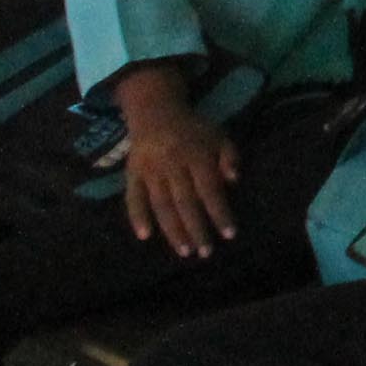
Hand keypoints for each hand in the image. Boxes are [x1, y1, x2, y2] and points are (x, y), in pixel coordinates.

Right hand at [115, 66, 238, 257]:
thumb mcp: (219, 136)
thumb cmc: (194, 130)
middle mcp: (172, 165)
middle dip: (196, 229)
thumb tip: (234, 181)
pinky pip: (132, 197)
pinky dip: (137, 216)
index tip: (229, 234)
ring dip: (172, 230)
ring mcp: (150, 171)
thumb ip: (229, 157)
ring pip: (161, 204)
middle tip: (206, 253)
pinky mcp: (132, 174)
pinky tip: (144, 236)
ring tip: (184, 251)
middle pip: (185, 202)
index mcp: (196, 155)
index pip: (210, 190)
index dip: (219, 212)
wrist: (155, 112)